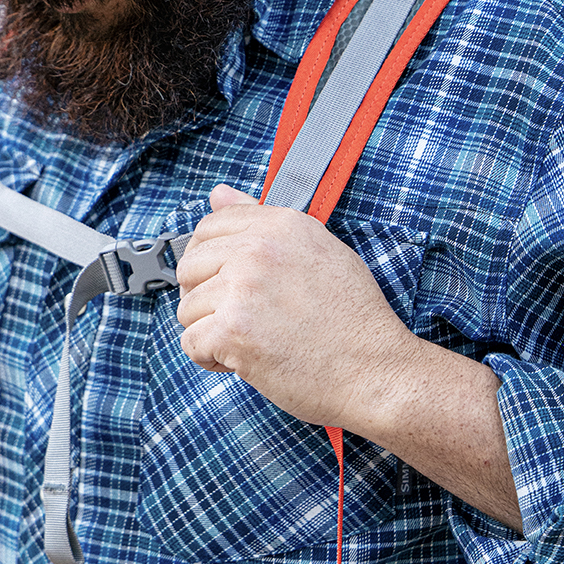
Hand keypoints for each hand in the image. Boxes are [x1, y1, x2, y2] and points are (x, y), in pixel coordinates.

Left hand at [175, 184, 522, 529]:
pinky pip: (191, 343)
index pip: (210, 226)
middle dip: (205, 297)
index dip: (209, 260)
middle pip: (190, 266)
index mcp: (281, 225)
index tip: (226, 282)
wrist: (376, 370)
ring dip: (210, 331)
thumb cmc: (355, 318)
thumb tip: (217, 193)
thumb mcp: (320, 250)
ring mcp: (242, 289)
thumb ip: (262, 219)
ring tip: (250, 341)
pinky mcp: (233, 331)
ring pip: (187, 308)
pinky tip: (242, 360)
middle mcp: (258, 250)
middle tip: (240, 318)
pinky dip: (211, 359)